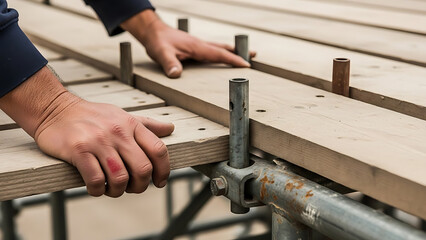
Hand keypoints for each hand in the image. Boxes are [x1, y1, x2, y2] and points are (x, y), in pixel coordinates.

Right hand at [0, 67, 173, 196]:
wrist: (55, 109)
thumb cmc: (92, 116)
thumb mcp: (122, 115)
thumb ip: (147, 124)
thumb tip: (170, 128)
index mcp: (131, 124)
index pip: (158, 150)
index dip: (164, 170)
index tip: (159, 182)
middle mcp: (118, 132)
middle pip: (143, 168)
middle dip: (141, 186)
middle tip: (132, 188)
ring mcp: (98, 141)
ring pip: (120, 178)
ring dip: (118, 191)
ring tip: (112, 189)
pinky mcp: (79, 150)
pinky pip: (96, 180)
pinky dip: (98, 190)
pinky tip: (96, 188)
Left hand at [121, 10, 255, 77]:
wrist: (153, 31)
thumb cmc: (158, 42)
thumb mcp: (161, 53)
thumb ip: (169, 64)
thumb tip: (176, 74)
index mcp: (197, 47)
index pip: (218, 54)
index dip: (233, 59)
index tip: (246, 64)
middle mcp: (200, 45)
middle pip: (223, 49)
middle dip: (239, 52)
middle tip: (254, 55)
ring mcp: (198, 45)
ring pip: (219, 48)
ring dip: (231, 51)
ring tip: (244, 54)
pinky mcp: (194, 46)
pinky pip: (212, 49)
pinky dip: (221, 52)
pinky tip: (222, 55)